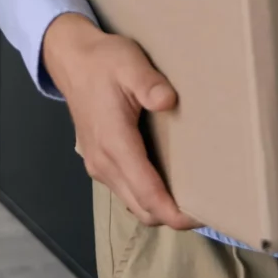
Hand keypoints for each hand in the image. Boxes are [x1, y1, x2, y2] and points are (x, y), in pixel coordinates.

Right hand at [43, 11, 195, 229]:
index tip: (203, 216)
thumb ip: (148, 83)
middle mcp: (103, 163)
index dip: (175, 213)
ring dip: (159, 208)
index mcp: (114, 143)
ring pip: (133, 203)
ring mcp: (98, 166)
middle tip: (207, 206)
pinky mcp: (97, 163)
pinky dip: (147, 197)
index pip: (147, 194)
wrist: (71, 60)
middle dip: (173, 216)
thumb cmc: (103, 62)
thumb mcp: (129, 63)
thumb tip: (168, 102)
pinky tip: (166, 181)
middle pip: (142, 208)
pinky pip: (125, 192)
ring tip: (191, 196)